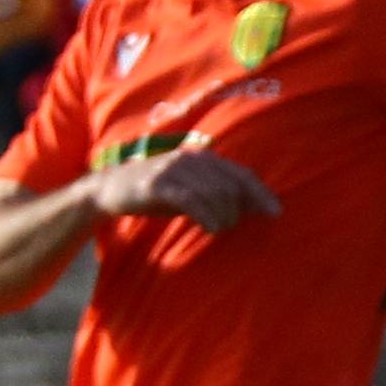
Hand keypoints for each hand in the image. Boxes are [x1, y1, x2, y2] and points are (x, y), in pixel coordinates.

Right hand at [86, 146, 278, 235]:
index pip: (240, 174)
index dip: (260, 193)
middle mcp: (191, 159)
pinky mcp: (157, 183)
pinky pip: (191, 199)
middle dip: (237, 208)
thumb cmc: (156, 192)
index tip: (276, 212)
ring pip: (213, 192)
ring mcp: (173, 169)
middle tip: (230, 225)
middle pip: (230, 185)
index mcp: (202, 157)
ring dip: (223, 215)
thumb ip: (217, 194)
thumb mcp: (190, 190)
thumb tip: (253, 207)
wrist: (110, 188)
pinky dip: (206, 215)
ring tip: (219, 227)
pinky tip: (211, 227)